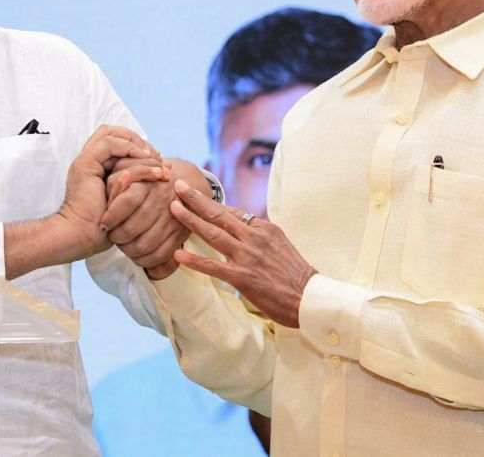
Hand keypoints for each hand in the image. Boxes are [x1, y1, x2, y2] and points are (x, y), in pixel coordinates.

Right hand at [55, 126, 162, 260]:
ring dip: (136, 143)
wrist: (85, 235)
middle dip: (137, 139)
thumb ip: (138, 182)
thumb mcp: (128, 197)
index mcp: (98, 166)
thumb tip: (163, 169)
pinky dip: (129, 148)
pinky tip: (144, 158)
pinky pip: (109, 145)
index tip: (157, 159)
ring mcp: (86, 160)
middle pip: (112, 131)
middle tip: (155, 154)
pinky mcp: (85, 165)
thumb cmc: (108, 224)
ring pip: (111, 133)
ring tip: (153, 157)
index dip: (138, 144)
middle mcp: (90, 160)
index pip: (117, 140)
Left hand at [102, 160, 204, 279]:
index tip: (103, 224)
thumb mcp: (131, 173)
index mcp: (150, 183)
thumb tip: (112, 188)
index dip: (111, 217)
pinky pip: (159, 255)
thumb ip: (117, 181)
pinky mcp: (180, 234)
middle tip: (111, 237)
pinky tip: (136, 255)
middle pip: (132, 228)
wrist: (178, 188)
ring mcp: (174, 219)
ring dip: (127, 250)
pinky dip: (144, 260)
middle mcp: (163, 200)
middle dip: (117, 237)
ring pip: (143, 245)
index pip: (127, 201)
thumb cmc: (146, 182)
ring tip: (122, 245)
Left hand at [168, 179, 315, 327]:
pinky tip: (178, 255)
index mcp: (264, 228)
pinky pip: (213, 266)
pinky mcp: (242, 277)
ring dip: (190, 220)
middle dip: (196, 199)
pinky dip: (194, 260)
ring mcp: (247, 256)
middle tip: (179, 186)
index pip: (232, 211)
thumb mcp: (280, 244)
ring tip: (173, 208)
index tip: (195, 193)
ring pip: (213, 233)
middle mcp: (254, 237)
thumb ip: (259, 235)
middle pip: (219, 214)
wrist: (309, 297)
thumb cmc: (295, 274)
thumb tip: (242, 227)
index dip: (211, 202)